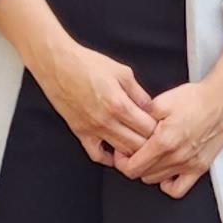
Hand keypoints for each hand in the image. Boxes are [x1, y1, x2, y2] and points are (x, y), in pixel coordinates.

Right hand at [34, 36, 159, 163]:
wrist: (58, 65)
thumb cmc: (89, 64)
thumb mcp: (123, 72)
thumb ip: (139, 93)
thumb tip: (152, 108)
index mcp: (119, 104)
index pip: (148, 128)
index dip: (160, 130)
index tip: (165, 128)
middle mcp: (106, 121)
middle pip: (136, 145)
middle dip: (150, 144)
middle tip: (157, 140)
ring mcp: (92, 129)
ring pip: (119, 153)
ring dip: (132, 153)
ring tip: (141, 147)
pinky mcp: (79, 132)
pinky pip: (96, 155)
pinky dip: (108, 158)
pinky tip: (117, 153)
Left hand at [115, 68, 222, 195]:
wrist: (221, 100)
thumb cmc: (195, 99)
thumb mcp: (161, 101)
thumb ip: (141, 116)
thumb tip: (127, 127)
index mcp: (164, 141)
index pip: (132, 167)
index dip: (122, 161)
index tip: (123, 152)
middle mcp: (176, 156)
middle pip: (142, 175)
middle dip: (134, 163)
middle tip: (135, 151)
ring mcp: (189, 164)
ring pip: (157, 181)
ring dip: (149, 170)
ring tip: (151, 157)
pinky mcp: (200, 167)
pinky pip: (179, 189)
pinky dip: (168, 184)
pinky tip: (166, 172)